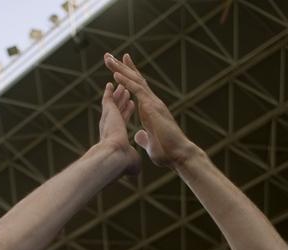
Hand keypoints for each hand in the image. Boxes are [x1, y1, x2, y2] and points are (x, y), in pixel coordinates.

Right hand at [97, 81, 139, 176]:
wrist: (114, 156)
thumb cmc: (122, 163)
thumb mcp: (131, 162)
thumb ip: (133, 162)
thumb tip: (135, 169)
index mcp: (116, 138)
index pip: (123, 121)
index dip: (127, 113)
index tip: (132, 106)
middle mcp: (110, 128)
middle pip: (117, 110)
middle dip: (122, 101)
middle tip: (125, 91)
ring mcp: (108, 119)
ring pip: (113, 103)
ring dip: (118, 94)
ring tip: (122, 84)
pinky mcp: (108, 112)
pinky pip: (108, 98)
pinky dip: (109, 91)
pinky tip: (111, 84)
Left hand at [103, 52, 196, 167]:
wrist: (178, 155)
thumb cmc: (167, 152)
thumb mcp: (150, 143)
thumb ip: (144, 137)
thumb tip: (138, 135)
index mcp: (150, 109)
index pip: (137, 89)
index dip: (128, 77)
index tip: (118, 67)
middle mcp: (152, 102)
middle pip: (135, 80)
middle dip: (121, 67)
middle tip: (108, 56)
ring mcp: (153, 103)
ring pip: (135, 81)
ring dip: (120, 69)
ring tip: (108, 59)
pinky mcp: (151, 107)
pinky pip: (137, 90)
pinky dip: (126, 82)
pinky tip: (116, 74)